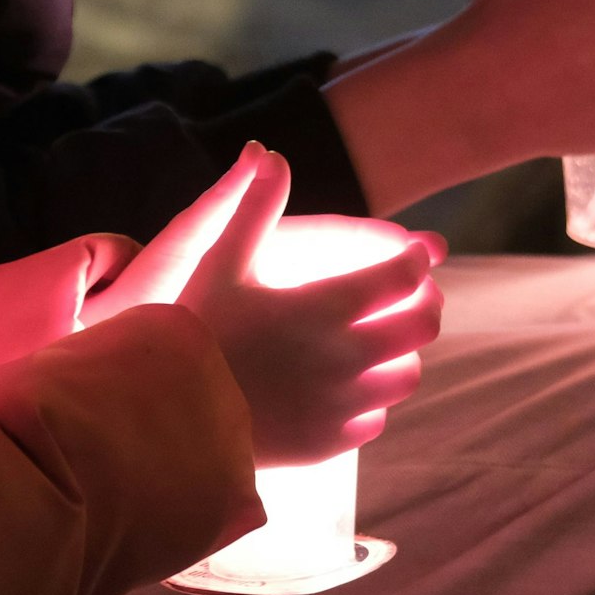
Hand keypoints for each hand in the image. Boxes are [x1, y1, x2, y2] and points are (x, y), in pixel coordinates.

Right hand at [141, 145, 442, 466]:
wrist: (169, 413)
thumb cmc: (197, 328)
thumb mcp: (221, 261)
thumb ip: (254, 207)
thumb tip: (269, 153)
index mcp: (326, 306)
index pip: (404, 276)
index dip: (416, 259)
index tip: (415, 252)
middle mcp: (346, 356)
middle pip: (423, 326)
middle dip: (424, 304)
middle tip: (411, 296)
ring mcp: (343, 403)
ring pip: (407, 375)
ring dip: (402, 353)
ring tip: (383, 342)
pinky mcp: (332, 442)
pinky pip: (375, 417)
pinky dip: (370, 398)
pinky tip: (348, 386)